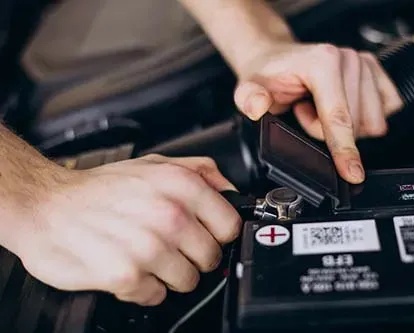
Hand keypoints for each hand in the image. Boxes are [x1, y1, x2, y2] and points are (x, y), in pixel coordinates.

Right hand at [15, 155, 240, 305]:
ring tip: (145, 254)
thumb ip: (200, 171)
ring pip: (188, 281)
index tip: (205, 235)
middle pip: (211, 257)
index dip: (219, 234)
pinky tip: (129, 266)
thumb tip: (230, 191)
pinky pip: (157, 295)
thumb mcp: (154, 164)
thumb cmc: (100, 189)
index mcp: (181, 186)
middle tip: (169, 245)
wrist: (46, 205)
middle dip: (193, 256)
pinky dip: (144, 287)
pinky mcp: (127, 275)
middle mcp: (169, 215)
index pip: (230, 226)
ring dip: (169, 274)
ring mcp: (149, 247)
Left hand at [234, 42, 402, 183]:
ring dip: (345, 126)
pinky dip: (363, 119)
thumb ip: (249, 98)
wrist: (276, 58)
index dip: (344, 149)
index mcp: (323, 62)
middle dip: (329, 132)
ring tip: (318, 109)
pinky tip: (340, 107)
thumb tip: (257, 106)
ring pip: (372, 122)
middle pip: (355, 125)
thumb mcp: (249, 87)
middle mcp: (348, 59)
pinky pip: (386, 110)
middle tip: (303, 113)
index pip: (339, 117)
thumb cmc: (267, 74)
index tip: (352, 173)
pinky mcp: (376, 72)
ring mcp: (365, 63)